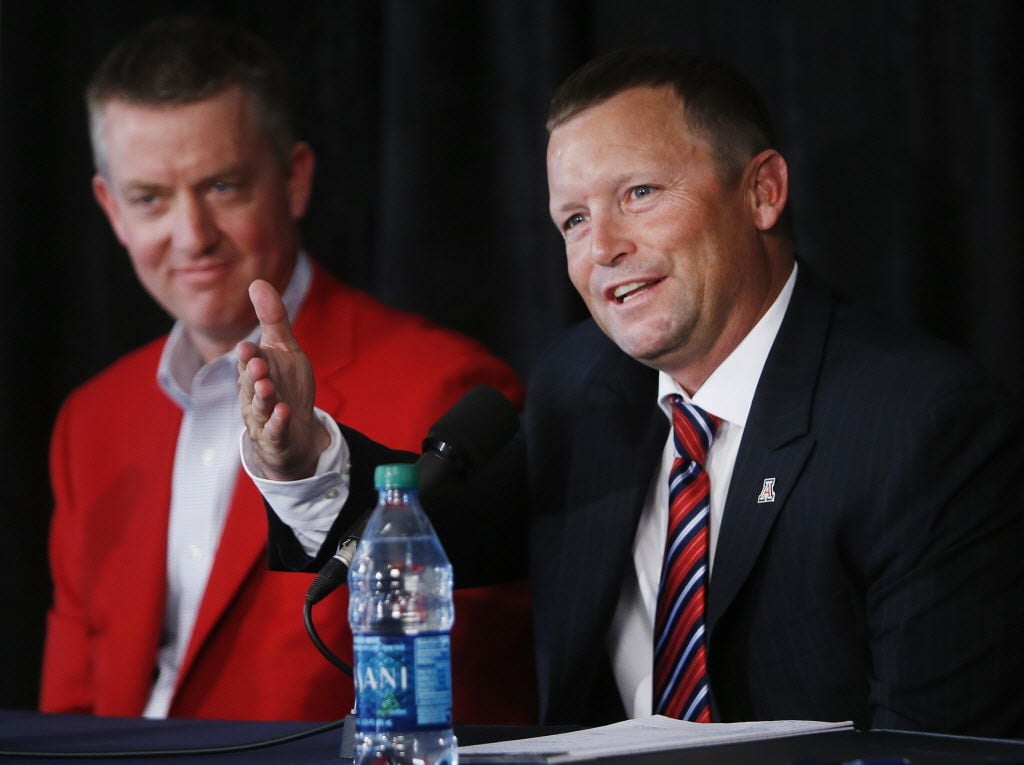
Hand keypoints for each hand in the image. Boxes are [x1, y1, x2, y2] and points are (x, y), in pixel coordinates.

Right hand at [237, 280, 329, 479]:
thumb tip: (257, 281)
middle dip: (252, 374)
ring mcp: (263, 417)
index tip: (247, 346)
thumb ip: (273, 318)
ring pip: (259, 406)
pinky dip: (278, 422)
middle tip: (256, 364)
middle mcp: (254, 393)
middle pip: (250, 383)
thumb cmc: (287, 385)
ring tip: (266, 386)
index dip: (248, 355)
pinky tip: (284, 413)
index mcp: (255, 370)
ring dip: (262, 397)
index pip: (249, 361)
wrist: (298, 430)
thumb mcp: (284, 350)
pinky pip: (275, 431)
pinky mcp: (276, 437)